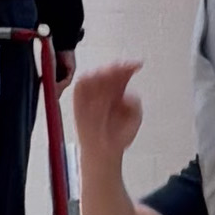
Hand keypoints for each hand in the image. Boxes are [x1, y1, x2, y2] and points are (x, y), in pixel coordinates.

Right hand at [75, 56, 143, 177]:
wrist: (103, 150)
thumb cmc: (118, 135)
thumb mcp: (135, 118)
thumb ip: (134, 105)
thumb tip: (125, 96)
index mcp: (119, 91)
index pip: (122, 73)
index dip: (128, 67)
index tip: (135, 65)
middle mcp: (105, 90)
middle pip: (108, 71)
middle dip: (115, 70)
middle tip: (120, 72)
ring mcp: (92, 94)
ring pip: (93, 75)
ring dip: (101, 76)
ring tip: (108, 85)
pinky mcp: (79, 100)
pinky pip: (80, 86)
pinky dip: (86, 84)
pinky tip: (95, 89)